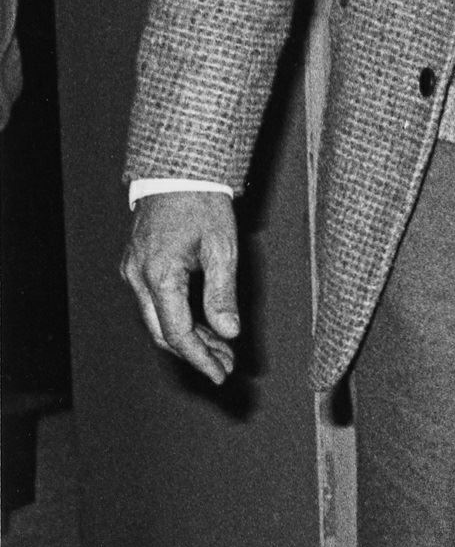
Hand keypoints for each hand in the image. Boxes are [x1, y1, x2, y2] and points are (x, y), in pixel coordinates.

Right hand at [122, 190, 240, 382]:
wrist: (178, 172)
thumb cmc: (203, 205)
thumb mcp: (223, 248)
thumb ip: (223, 294)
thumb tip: (229, 333)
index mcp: (158, 275)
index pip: (177, 333)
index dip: (200, 358)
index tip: (221, 374)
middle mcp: (137, 278)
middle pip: (163, 332)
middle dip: (196, 353)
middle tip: (226, 365)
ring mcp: (133, 272)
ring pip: (158, 320)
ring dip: (188, 337)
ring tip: (222, 349)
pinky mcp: (136, 266)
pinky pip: (155, 303)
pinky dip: (178, 318)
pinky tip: (203, 324)